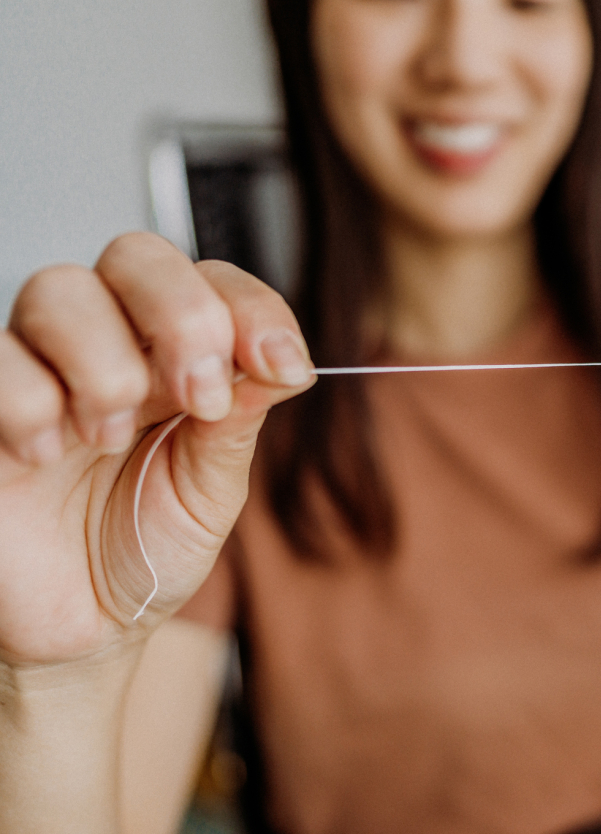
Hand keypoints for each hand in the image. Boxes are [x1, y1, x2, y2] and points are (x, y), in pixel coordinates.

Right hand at [0, 233, 314, 670]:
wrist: (80, 630)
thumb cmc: (144, 551)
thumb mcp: (211, 492)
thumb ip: (240, 425)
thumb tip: (281, 366)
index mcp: (179, 358)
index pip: (216, 283)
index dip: (253, 311)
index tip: (281, 367)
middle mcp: (111, 345)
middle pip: (137, 257)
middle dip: (183, 315)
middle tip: (201, 395)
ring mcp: (41, 367)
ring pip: (60, 290)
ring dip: (106, 364)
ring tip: (112, 437)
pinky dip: (32, 403)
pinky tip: (49, 456)